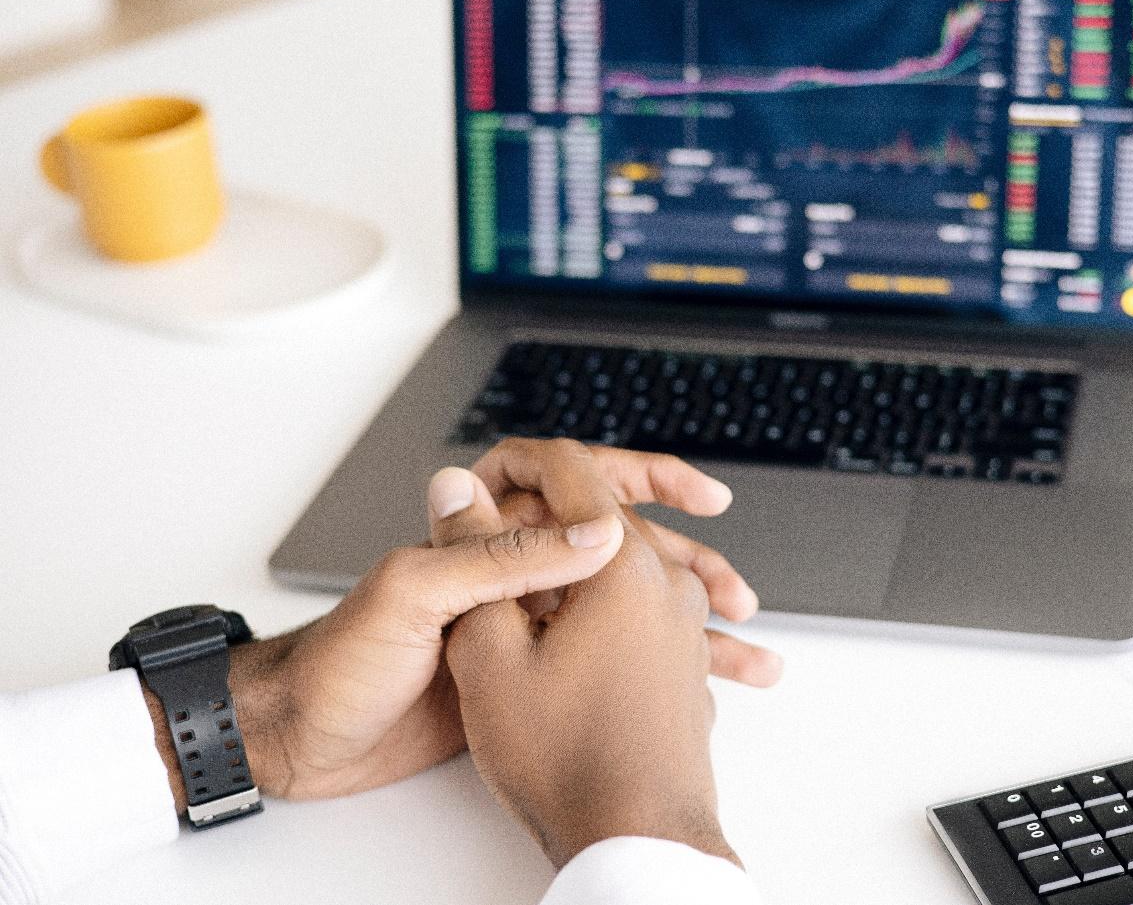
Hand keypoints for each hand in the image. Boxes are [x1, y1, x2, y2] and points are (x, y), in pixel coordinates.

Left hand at [143, 439, 776, 808]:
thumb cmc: (341, 659)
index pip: (578, 479)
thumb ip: (498, 557)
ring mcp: (522, 620)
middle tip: (735, 594)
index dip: (645, 478)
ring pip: (622, 609)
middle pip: (618, 547)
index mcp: (484, 528)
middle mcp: (510, 566)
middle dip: (685, 564)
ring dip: (683, 625)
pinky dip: (651, 674)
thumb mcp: (413, 595)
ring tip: (744, 654)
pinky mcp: (524, 671)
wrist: (305, 737)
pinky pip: (601, 661)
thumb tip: (593, 529)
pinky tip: (694, 693)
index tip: (701, 494)